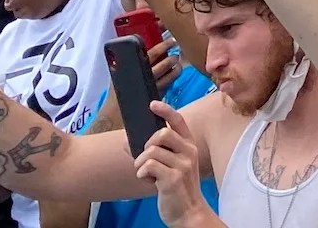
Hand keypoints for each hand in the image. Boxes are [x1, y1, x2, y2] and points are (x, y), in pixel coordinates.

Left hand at [135, 102, 207, 227]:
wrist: (188, 212)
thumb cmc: (177, 188)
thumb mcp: (172, 166)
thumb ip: (156, 152)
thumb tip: (128, 142)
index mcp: (189, 145)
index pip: (178, 121)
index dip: (165, 110)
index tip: (152, 104)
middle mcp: (189, 152)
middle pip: (162, 133)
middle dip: (146, 145)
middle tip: (145, 160)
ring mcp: (183, 165)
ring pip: (151, 151)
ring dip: (140, 164)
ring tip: (145, 174)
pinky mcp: (173, 178)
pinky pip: (148, 166)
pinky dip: (142, 173)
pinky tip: (148, 181)